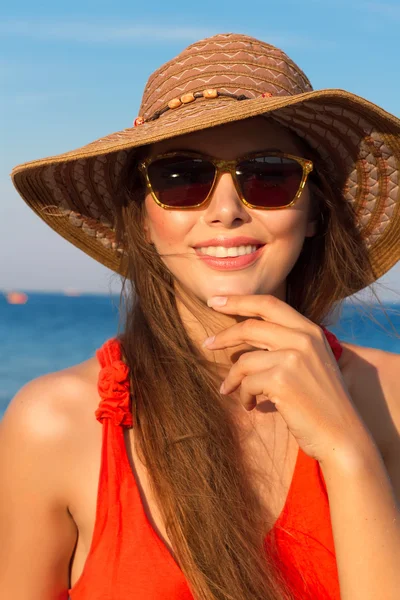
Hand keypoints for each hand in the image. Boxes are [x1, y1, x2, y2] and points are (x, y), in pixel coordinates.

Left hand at [203, 294, 372, 464]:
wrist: (342, 436)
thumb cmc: (321, 402)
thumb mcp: (310, 362)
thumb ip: (286, 342)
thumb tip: (244, 333)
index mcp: (310, 331)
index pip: (269, 304)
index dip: (239, 300)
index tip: (215, 301)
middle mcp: (303, 339)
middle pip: (250, 327)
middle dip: (224, 336)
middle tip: (206, 344)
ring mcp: (293, 358)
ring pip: (244, 360)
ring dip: (232, 378)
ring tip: (230, 390)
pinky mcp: (282, 380)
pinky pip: (247, 384)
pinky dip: (243, 396)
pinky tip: (251, 406)